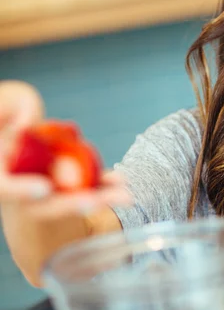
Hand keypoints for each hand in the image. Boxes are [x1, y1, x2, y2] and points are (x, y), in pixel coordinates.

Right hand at [0, 80, 130, 219]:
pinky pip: (86, 193)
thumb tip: (25, 126)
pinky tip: (120, 180)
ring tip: (125, 195)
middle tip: (92, 202)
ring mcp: (46, 197)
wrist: (24, 137)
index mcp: (2, 173)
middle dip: (71, 205)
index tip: (44, 188)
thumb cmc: (13, 112)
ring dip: (100, 201)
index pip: (5, 187)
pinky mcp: (67, 192)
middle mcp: (21, 192)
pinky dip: (104, 188)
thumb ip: (17, 108)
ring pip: (72, 205)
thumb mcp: (11, 102)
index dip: (21, 190)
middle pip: (45, 206)